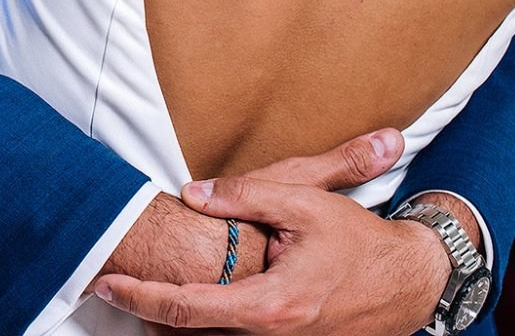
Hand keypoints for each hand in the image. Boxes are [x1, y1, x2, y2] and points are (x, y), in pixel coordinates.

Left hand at [95, 130, 404, 322]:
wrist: (408, 282)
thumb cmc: (359, 242)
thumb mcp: (305, 202)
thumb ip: (245, 196)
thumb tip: (193, 194)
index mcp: (269, 307)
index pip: (187, 307)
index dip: (140, 297)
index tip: (106, 284)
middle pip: (188, 335)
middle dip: (144, 313)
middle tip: (110, 286)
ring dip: (171, 324)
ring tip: (138, 296)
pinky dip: (202, 327)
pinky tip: (183, 306)